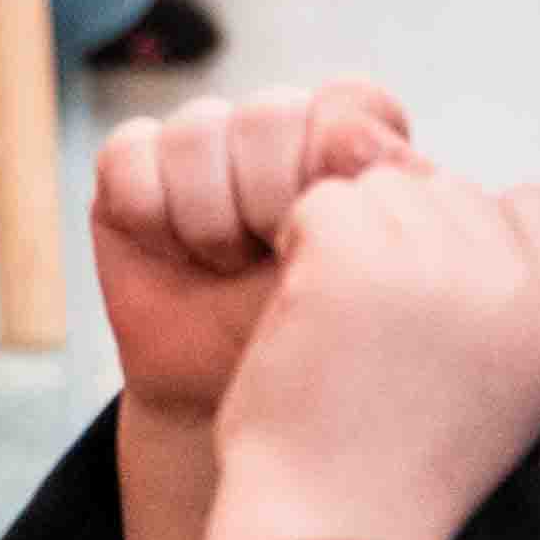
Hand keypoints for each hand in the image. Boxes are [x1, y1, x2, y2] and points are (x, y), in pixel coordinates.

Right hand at [94, 82, 416, 425]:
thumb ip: (410, 208)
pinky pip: (129, 153)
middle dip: (273, 194)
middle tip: (280, 261)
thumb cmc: (352, 366)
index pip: (347, 102)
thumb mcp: (403, 288)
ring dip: (212, 214)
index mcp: (355, 156)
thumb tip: (375, 147)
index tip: (345, 227)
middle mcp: (279, 148)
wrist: (270, 437)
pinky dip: (152, 208)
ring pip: (199, 125)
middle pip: (271, 110)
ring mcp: (206, 163)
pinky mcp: (132, 187)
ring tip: (227, 272)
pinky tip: (178, 258)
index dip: (341, 156)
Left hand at [198, 159, 539, 539]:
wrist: (332, 533)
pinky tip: (302, 313)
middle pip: (449, 190)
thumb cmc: (398, 472)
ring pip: (381, 189)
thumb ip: (513, 300)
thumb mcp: (509, 388)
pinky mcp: (355, 259)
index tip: (431, 295)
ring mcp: (436, 267)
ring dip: (345, 242)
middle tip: (370, 325)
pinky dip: (299, 247)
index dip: (471, 234)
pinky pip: (321, 204)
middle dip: (400, 238)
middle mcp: (514, 285)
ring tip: (338, 327)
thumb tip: (475, 217)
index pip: (534, 205)